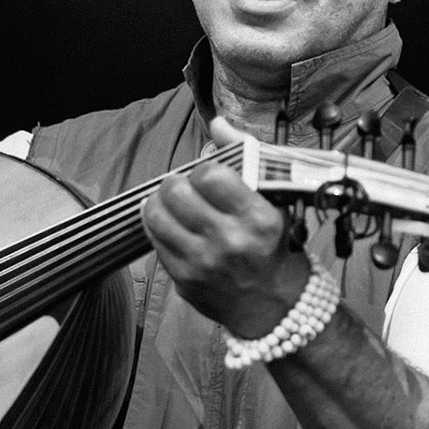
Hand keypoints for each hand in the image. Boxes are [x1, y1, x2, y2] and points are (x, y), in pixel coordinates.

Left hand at [141, 116, 310, 335]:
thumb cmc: (274, 246)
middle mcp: (230, 241)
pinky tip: (172, 224)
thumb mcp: (274, 201)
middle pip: (177, 191)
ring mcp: (202, 263)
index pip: (210, 174)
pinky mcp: (183, 279)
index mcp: (259, 218)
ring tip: (173, 202)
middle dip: (177, 182)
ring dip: (161, 202)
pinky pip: (154, 240)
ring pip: (156, 214)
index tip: (210, 176)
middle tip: (185, 187)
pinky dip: (158, 225)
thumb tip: (216, 122)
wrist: (273, 306)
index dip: (204, 169)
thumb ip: (245, 157)